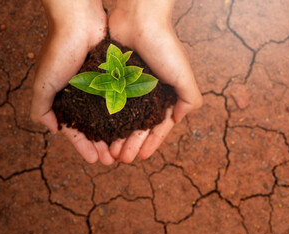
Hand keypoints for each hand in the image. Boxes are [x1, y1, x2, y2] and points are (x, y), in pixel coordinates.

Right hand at [31, 0, 114, 164]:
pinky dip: (125, 114)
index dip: (83, 146)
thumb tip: (52, 130)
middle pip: (93, 127)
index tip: (94, 160)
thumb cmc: (58, 51)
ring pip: (108, 117)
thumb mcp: (43, 83)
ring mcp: (98, 86)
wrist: (80, 21)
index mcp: (65, 99)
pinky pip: (120, 100)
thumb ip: (41, 108)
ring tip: (124, 148)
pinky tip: (133, 126)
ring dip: (115, 134)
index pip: (74, 130)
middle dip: (102, 144)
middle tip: (112, 160)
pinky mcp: (113, 76)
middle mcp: (82, 96)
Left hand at [108, 0, 202, 162]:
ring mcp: (129, 86)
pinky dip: (105, 118)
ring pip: (121, 118)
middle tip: (121, 159)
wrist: (138, 18)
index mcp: (164, 94)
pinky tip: (99, 131)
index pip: (158, 126)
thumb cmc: (164, 45)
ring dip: (116, 136)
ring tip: (109, 151)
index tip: (142, 157)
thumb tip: (179, 120)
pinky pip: (108, 103)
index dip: (151, 143)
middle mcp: (147, 93)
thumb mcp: (183, 75)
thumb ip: (190, 99)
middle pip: (137, 125)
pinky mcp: (113, 78)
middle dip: (131, 144)